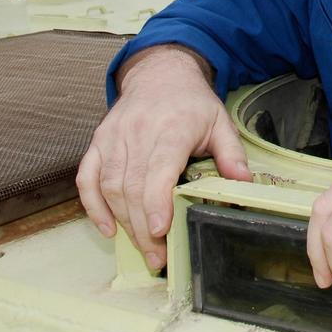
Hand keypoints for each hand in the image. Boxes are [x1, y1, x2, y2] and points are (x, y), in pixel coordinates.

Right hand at [76, 46, 250, 268]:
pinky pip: (87, 178)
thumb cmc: (192, 103)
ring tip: (142, 249)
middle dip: (143, 227)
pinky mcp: (98, 141)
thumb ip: (232, 154)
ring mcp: (114, 137)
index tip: (160, 230)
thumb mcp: (220, 122)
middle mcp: (138, 133)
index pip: (158, 169)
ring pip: (109, 186)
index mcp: (171, 128)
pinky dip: (93, 206)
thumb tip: (244, 184)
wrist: (160, 74)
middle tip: (157, 258)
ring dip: (123, 222)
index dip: (156, 202)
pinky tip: (108, 229)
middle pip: (132, 187)